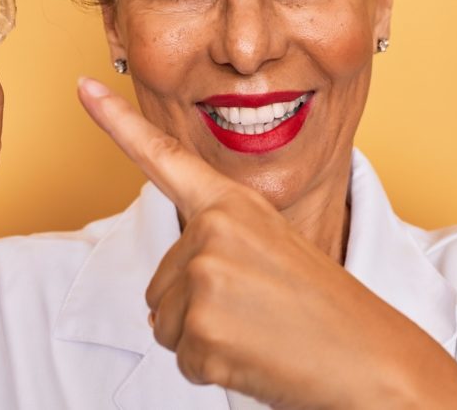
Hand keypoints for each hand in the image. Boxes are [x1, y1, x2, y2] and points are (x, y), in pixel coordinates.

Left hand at [77, 78, 456, 408]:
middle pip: (161, 282)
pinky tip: (257, 358)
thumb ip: (217, 251)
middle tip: (259, 313)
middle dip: (199, 309)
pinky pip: (182, 358)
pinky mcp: (201, 326)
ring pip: (166, 322)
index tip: (82, 87)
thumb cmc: (326, 312)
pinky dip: (213, 368)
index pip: (165, 158)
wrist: (374, 359)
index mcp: (234, 204)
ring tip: (260, 333)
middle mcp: (213, 230)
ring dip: (205, 338)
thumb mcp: (273, 254)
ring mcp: (204, 275)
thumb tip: (164, 299)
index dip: (118, 123)